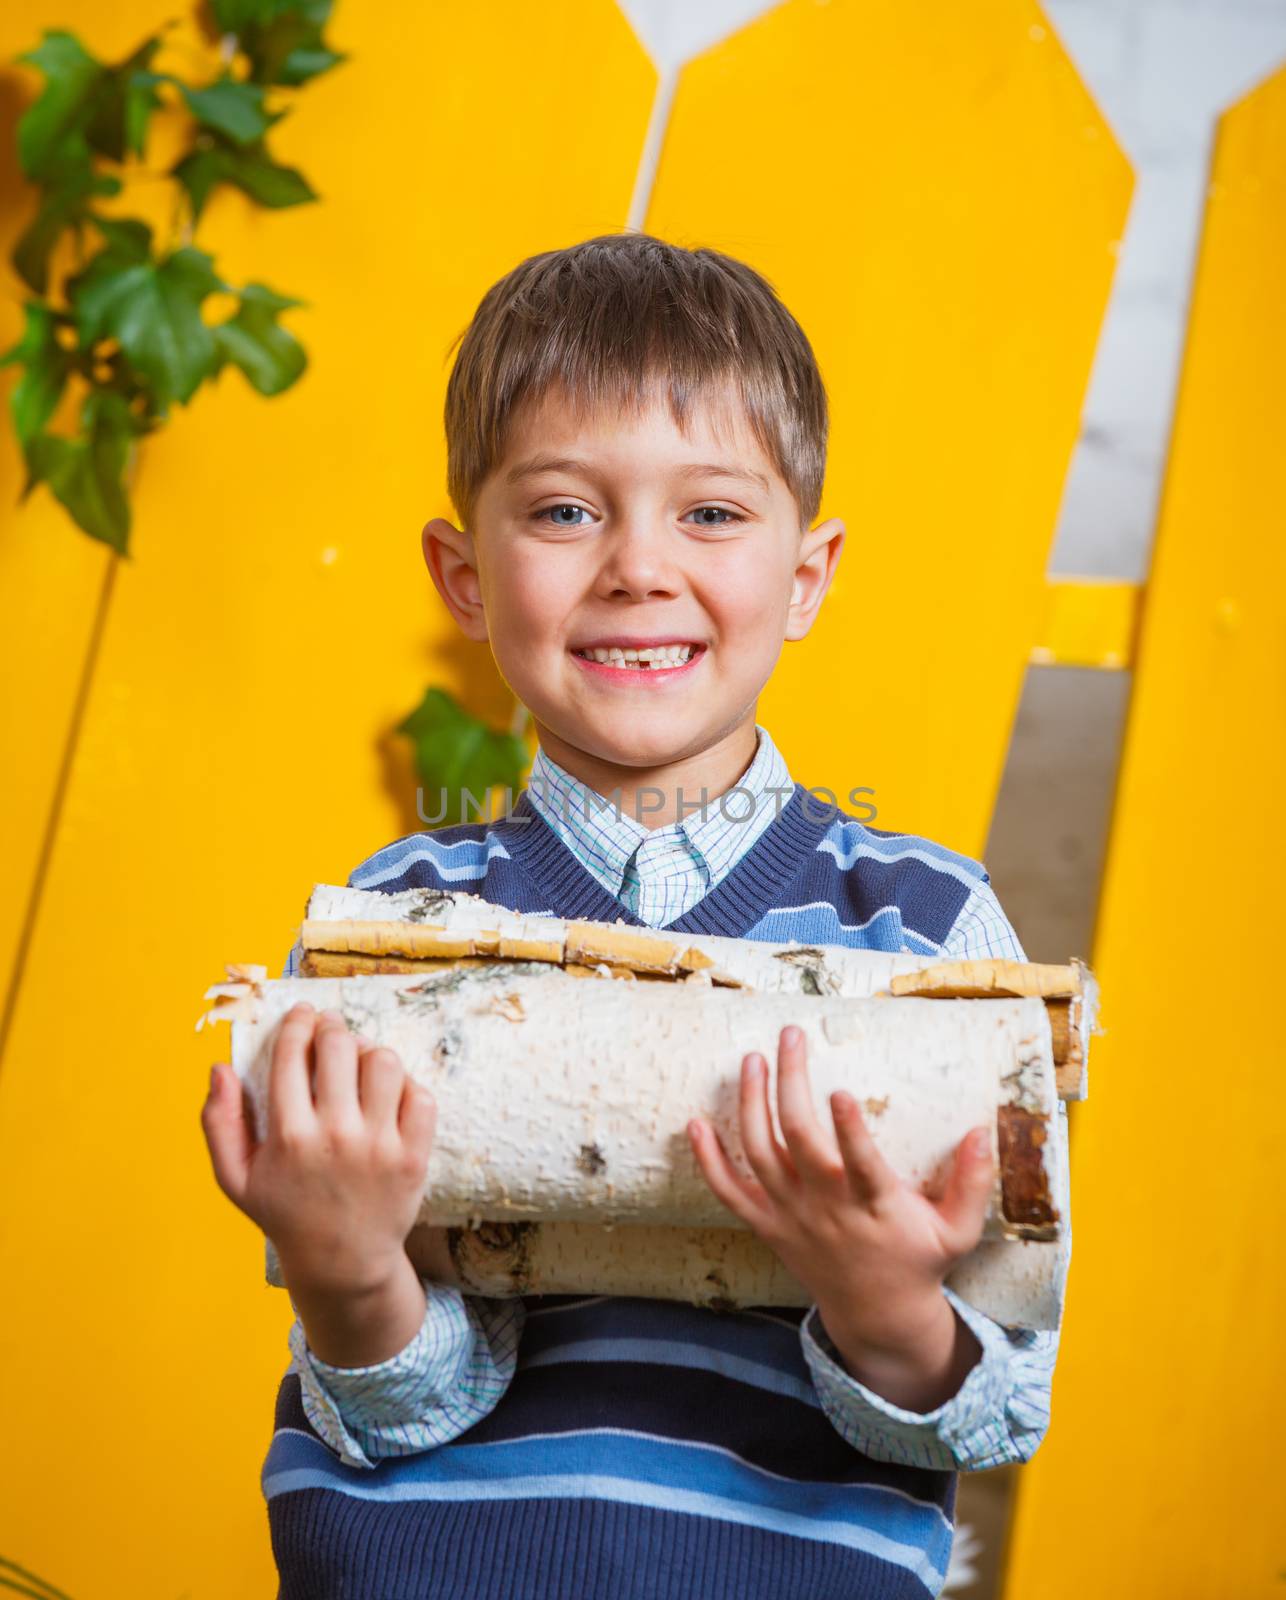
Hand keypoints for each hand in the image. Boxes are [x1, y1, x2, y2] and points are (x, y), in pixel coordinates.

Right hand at [201, 1002, 436, 1299]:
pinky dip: (405, 1085)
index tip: (301, 1014)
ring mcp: (380, 1145)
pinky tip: (386, 1093)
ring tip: (359, 1061)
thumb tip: (219, 1067)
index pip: (292, 1053)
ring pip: (384, 1061)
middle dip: (332, 1028)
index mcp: (289, 1136)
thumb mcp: (236, 1178)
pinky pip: (419, 1094)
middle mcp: (336, 1135)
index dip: (297, 1023)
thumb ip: (219, 1122)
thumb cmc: (285, 1213)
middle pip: (340, 1046)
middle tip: (330, 1031)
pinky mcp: (414, 1155)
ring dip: (369, 1052)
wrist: (342, 1263)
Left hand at [686, 1023, 994, 1408]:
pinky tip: (695, 1124)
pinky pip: (728, 1194)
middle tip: (790, 1037)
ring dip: (750, 1105)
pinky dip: (708, 1161)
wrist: (877, 1316)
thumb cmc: (918, 1261)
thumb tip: (982, 1132)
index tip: (842, 1090)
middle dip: (790, 1085)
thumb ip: (971, 1183)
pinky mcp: (768, 1226)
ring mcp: (792, 1217)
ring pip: (760, 1156)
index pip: (861, 1165)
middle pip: (798, 1142)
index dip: (850, 1130)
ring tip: (752, 1060)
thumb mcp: (957, 1231)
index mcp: (875, 1206)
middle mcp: (827, 1208)